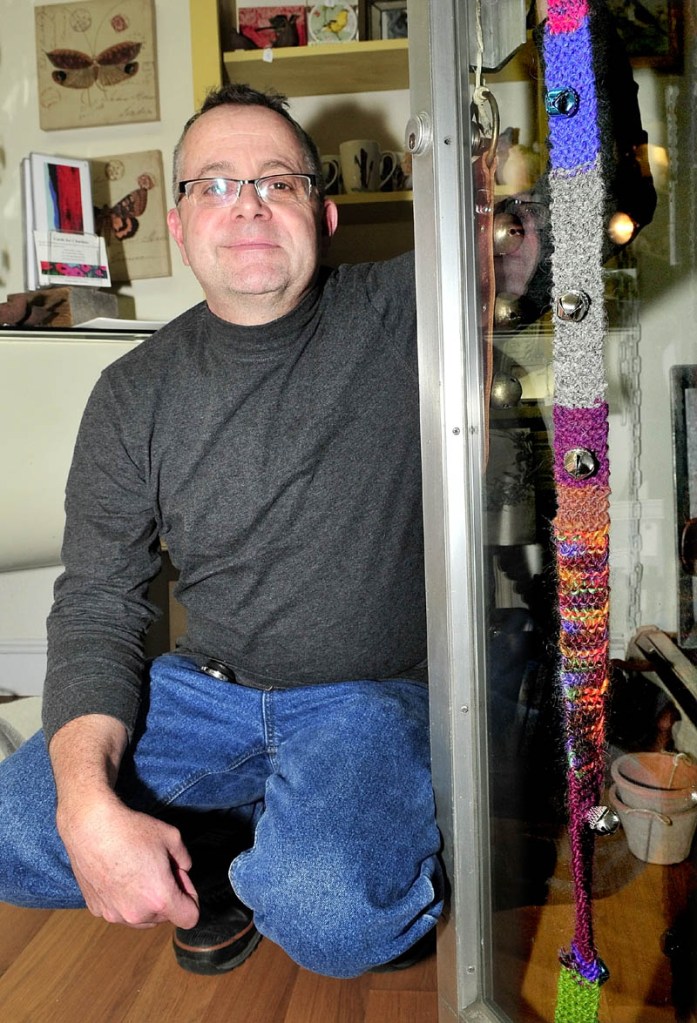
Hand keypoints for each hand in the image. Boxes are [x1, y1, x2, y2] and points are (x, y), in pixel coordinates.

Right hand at [57, 793, 199, 928]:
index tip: (179, 877)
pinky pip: (119, 911)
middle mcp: (137, 914)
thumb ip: (185, 859)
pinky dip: (124, 899)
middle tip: (159, 867)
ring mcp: (114, 914)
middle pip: (164, 916)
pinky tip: (118, 873)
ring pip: (141, 917)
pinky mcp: (97, 909)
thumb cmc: (132, 830)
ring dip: (146, 901)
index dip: (191, 896)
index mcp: (160, 899)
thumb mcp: (172, 837)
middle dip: (167, 895)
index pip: (190, 918)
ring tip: (138, 870)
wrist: (90, 827)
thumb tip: (183, 870)